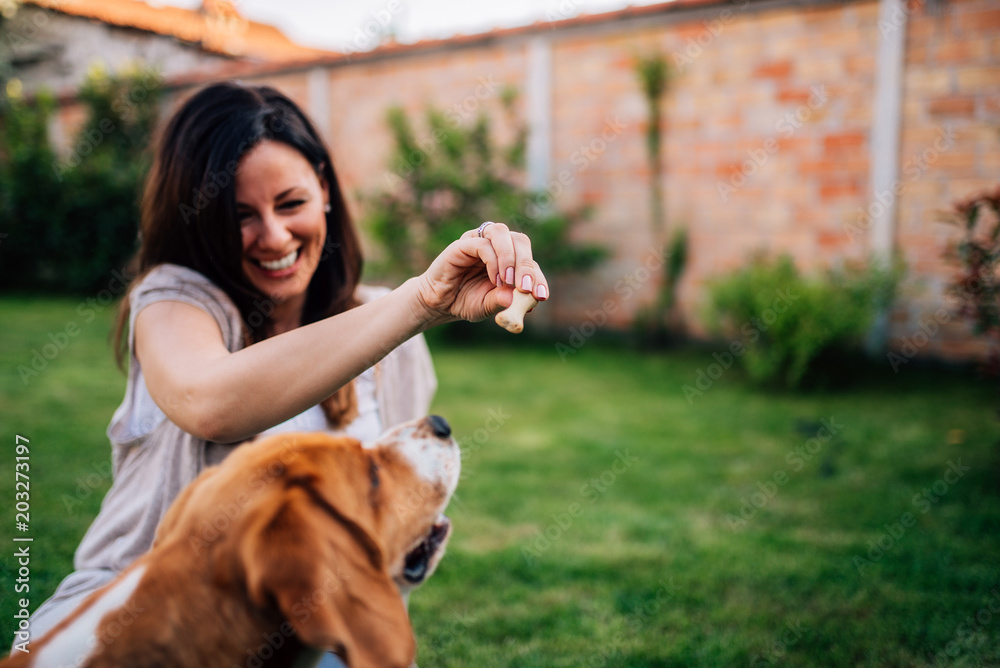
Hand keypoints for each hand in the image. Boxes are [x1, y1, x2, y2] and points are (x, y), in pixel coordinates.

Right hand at [413, 222, 548, 325]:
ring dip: (510, 257)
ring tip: (509, 282)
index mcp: (508, 259)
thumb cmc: (466, 301)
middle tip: (525, 288)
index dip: (538, 278)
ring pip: (502, 233)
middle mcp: (496, 246)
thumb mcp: (487, 306)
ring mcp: (479, 241)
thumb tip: (512, 298)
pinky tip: (494, 280)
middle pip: (520, 240)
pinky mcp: (463, 244)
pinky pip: (483, 244)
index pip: (530, 261)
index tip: (541, 296)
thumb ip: (500, 302)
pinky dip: (493, 261)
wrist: (439, 303)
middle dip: (526, 264)